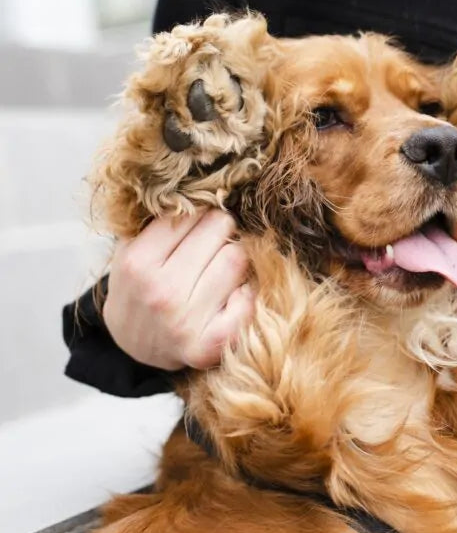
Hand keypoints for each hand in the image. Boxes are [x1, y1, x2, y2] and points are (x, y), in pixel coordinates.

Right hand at [102, 209, 253, 369]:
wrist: (134, 346)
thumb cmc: (139, 288)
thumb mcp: (131, 249)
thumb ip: (157, 219)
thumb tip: (199, 185)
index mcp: (137, 262)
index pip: (190, 213)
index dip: (200, 211)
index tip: (201, 219)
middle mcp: (161, 291)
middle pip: (220, 228)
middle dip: (221, 228)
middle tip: (214, 240)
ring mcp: (187, 321)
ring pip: (238, 258)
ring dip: (236, 256)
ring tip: (219, 265)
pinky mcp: (211, 344)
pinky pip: (249, 298)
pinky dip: (246, 291)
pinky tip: (231, 294)